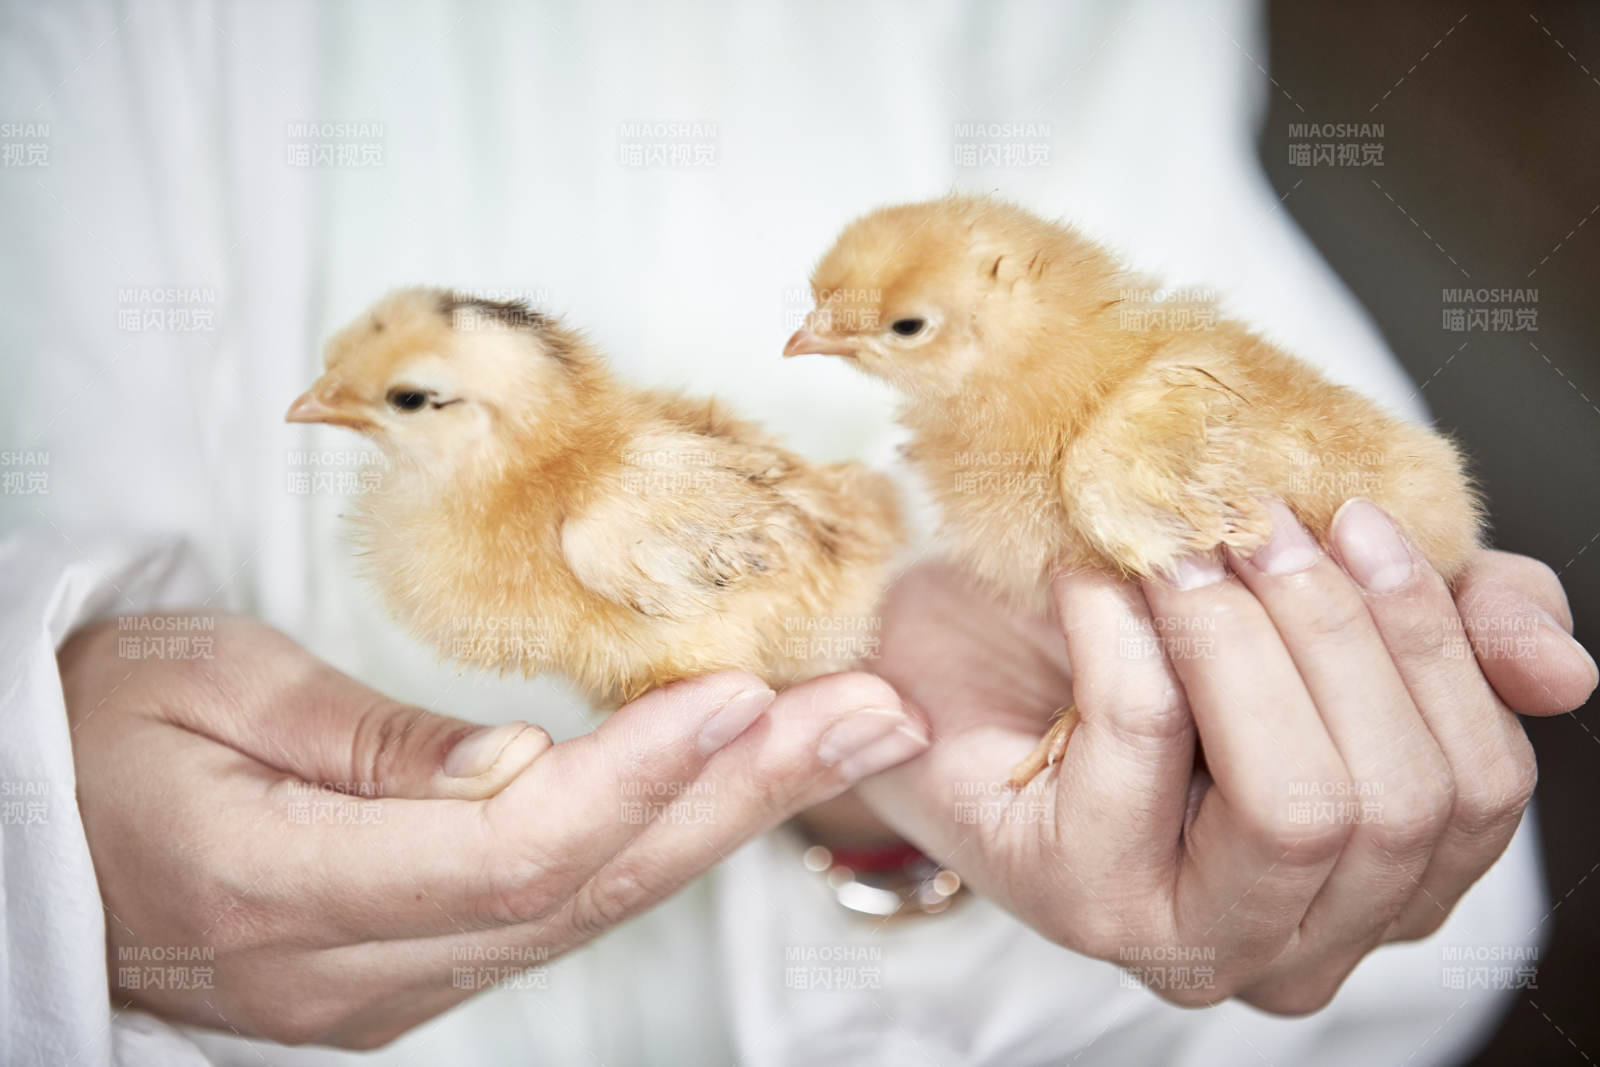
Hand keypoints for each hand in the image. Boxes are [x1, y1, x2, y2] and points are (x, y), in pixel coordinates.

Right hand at [61, 615, 925, 1047]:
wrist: (22, 831)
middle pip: (589, 887)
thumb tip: (524, 766)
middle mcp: (349, 968)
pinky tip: (729, 783)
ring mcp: (381, 988)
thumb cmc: (88, 731)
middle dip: (745, 793)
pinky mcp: (403, 969)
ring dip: (725, 814)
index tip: (749, 690)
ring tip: (837, 734)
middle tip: (869, 713)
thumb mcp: (205, 688)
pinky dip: (655, 840)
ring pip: (592, 905)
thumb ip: (371, 742)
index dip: (644, 773)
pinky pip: (556, 910)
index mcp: (281, 889)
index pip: (512, 849)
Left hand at [856, 499, 1594, 1013]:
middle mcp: (1293, 938)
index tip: (1361, 518)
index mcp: (1373, 879)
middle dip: (1335, 630)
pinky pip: (1147, 737)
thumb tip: (1564, 671)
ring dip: (1243, 635)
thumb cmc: (1119, 628)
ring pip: (1297, 801)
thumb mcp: (1304, 601)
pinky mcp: (1081, 897)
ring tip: (1178, 540)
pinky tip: (1090, 578)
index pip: (1476, 789)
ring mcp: (1187, 936)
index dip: (1435, 644)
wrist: (943, 645)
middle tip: (1254, 518)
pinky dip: (1126, 628)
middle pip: (1394, 801)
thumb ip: (1449, 625)